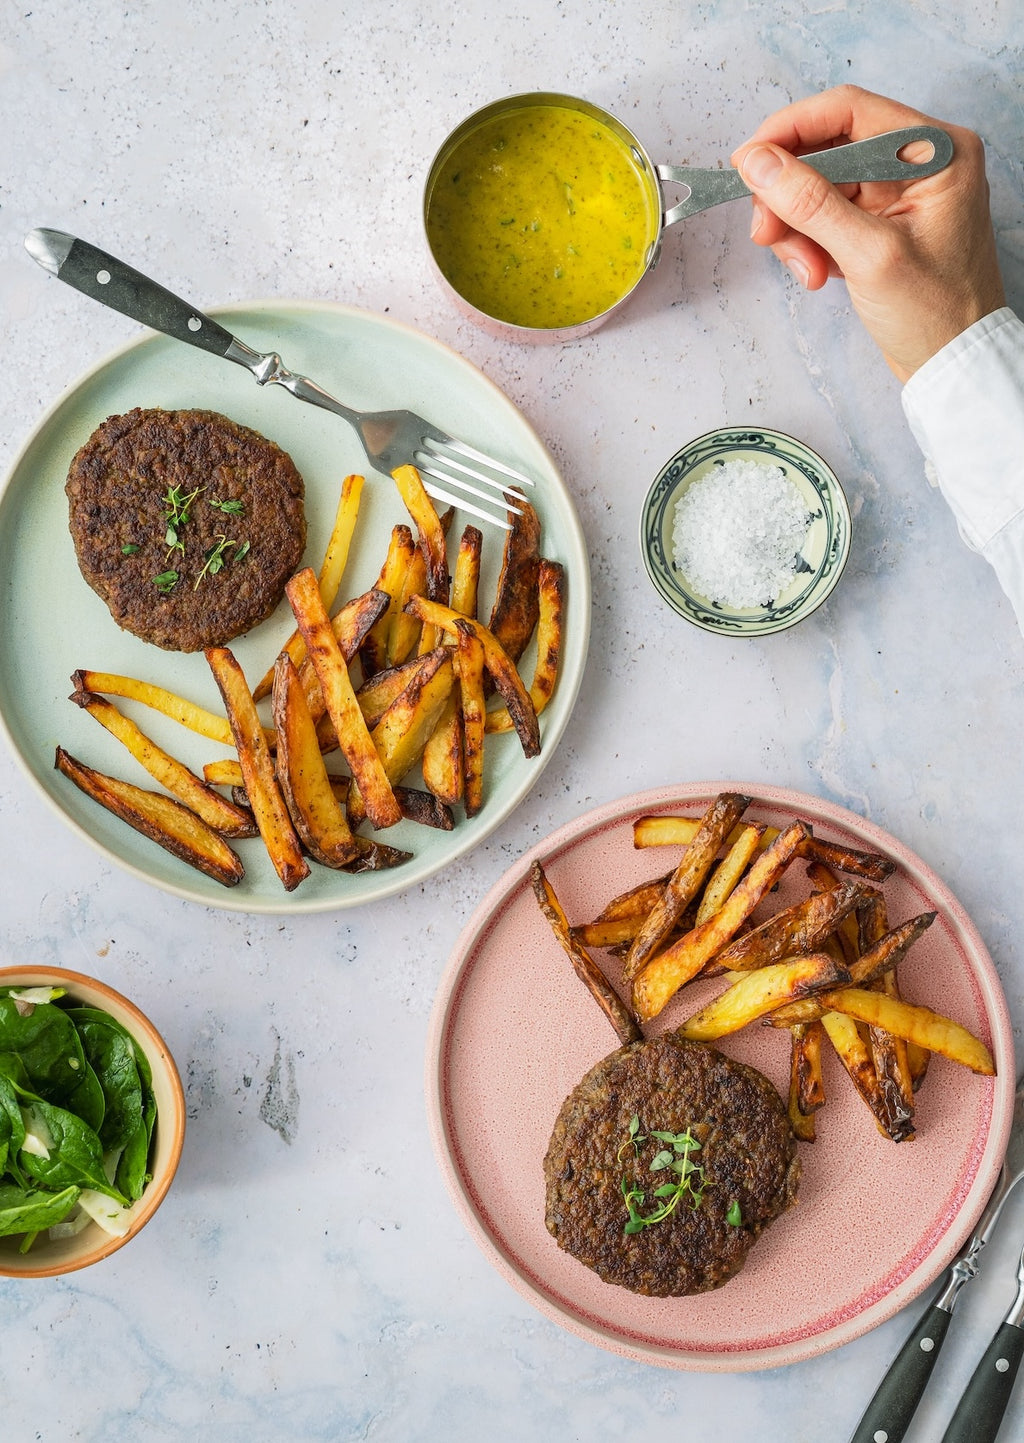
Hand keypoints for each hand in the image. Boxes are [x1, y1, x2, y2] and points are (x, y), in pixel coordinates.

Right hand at [730, 85, 1005, 380]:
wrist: (951, 363)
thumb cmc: (935, 314)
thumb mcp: (869, 256)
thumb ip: (811, 204)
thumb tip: (759, 162)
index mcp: (934, 151)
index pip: (848, 111)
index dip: (790, 131)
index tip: (748, 161)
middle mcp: (916, 161)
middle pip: (825, 150)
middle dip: (789, 195)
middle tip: (768, 234)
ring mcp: (896, 192)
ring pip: (817, 186)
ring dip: (797, 229)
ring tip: (808, 271)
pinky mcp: (878, 221)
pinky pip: (825, 215)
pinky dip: (810, 244)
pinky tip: (820, 274)